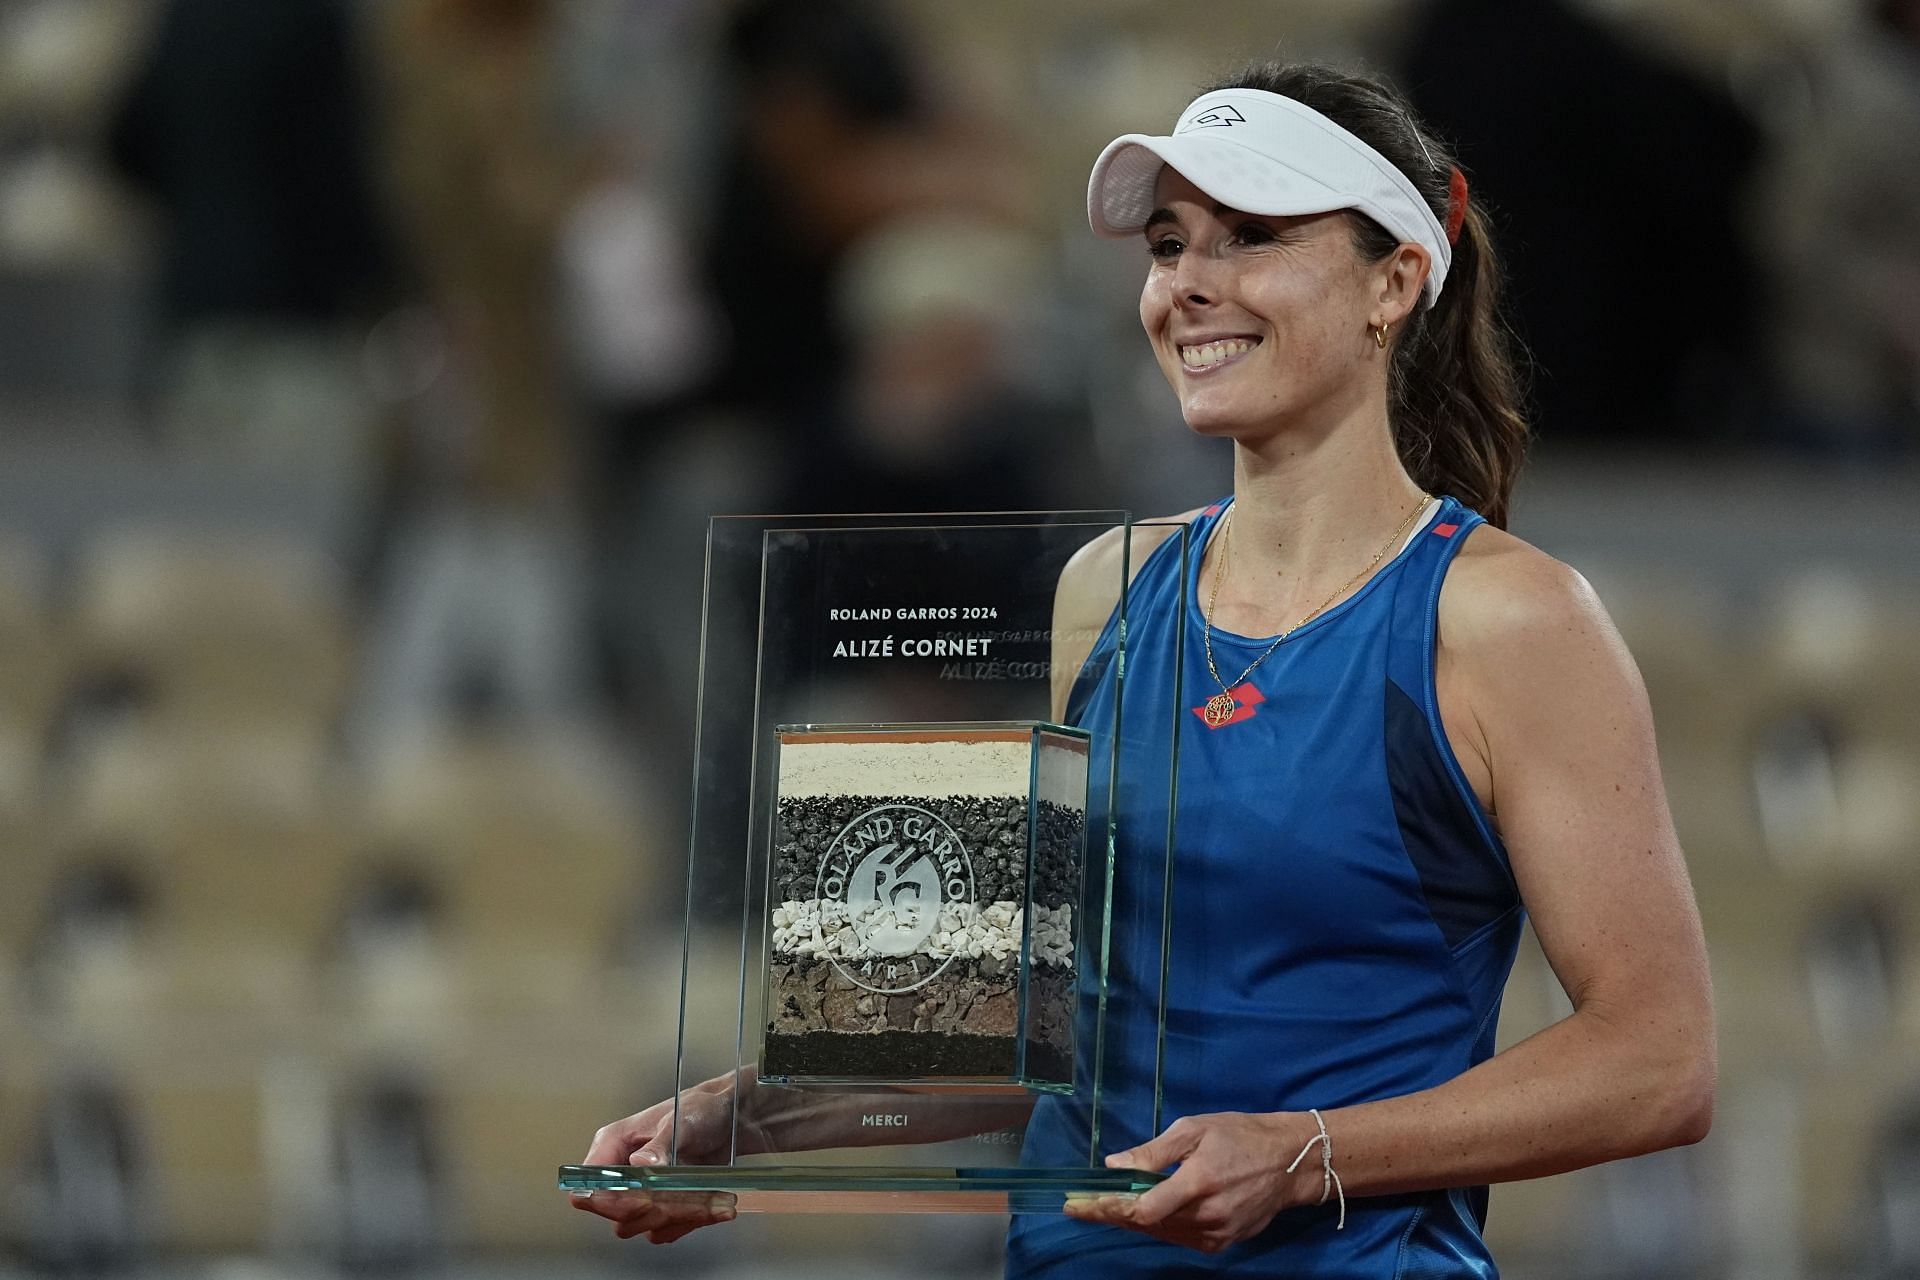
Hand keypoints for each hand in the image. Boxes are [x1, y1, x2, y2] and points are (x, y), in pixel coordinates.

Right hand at [569, 1087, 738, 1244]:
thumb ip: (660, 1144)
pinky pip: (665, 1231)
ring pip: (643, 1225)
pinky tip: (718, 1206)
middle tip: (688, 1196)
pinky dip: (691, 1222)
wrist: (730, 1121)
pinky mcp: (660, 1209)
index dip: (609, 1201)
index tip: (643, 1201)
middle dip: (656, 1210)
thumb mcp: (681, 1121)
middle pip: (617, 1214)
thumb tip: (639, 1163)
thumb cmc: (699, 1110)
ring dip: (680, 1216)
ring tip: (716, 1200)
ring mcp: (639, 1194)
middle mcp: (620, 1173)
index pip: (590, 1185)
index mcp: (612, 1144)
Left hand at [1062, 1111, 1315, 1253]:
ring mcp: (1217, 1233)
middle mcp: (1207, 1215)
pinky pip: (1180, 1238)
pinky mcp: (1224, 1242)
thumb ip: (1154, 1151)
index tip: (1076, 1204)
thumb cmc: (1240, 1136)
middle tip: (1081, 1205)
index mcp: (1198, 1182)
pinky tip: (1145, 1214)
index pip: (1142, 1208)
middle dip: (1111, 1214)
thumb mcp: (1195, 1129)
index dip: (1105, 1208)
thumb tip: (1115, 1165)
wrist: (1290, 1162)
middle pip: (1146, 1224)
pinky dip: (1159, 1226)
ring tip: (1107, 1207)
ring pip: (1161, 1233)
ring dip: (1133, 1221)